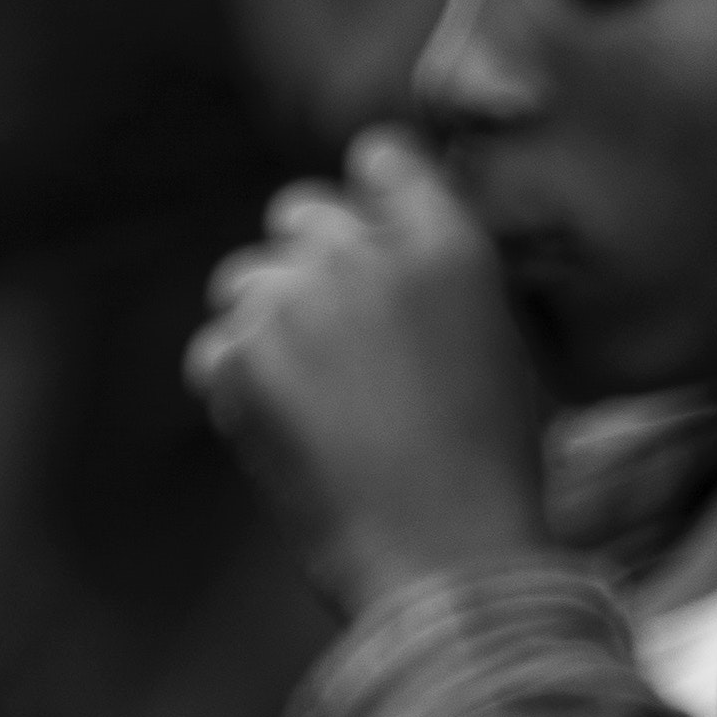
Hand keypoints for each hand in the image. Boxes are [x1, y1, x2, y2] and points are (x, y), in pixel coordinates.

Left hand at [188, 129, 548, 610]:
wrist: (445, 557)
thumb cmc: (491, 465)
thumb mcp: (499, 343)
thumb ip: (439, 273)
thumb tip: (379, 247)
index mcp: (449, 244)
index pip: (379, 158)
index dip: (372, 201)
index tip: (376, 245)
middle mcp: (366, 255)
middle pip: (301, 214)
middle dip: (314, 264)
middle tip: (341, 340)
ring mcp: (294, 303)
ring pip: (246, 280)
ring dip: (270, 323)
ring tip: (316, 396)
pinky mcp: (237, 358)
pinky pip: (217, 348)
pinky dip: (241, 388)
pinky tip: (292, 435)